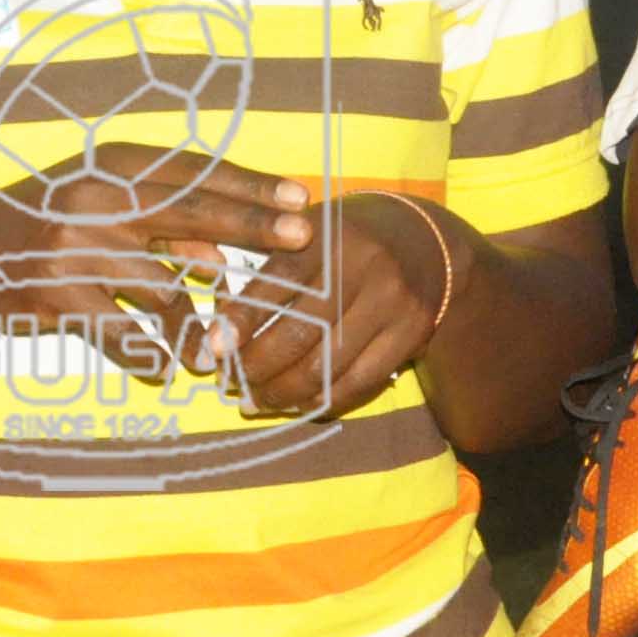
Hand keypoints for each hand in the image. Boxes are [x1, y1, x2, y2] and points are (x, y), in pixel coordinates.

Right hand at [0, 144, 316, 389]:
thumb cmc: (44, 231)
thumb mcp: (101, 214)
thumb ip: (162, 231)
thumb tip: (223, 264)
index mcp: (109, 166)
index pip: (194, 170)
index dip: (251, 184)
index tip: (302, 195)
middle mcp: (93, 197)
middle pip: (190, 210)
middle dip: (253, 224)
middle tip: (306, 234)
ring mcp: (74, 246)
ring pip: (164, 291)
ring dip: (193, 327)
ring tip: (208, 350)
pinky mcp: (58, 296)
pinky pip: (127, 337)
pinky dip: (151, 357)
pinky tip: (163, 369)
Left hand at [214, 194, 460, 416]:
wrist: (425, 240)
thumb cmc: (345, 240)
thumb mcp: (306, 232)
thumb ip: (265, 268)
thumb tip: (219, 328)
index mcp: (326, 234)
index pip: (276, 282)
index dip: (242, 320)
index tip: (213, 349)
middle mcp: (362, 266)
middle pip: (301, 332)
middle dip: (257, 366)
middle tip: (230, 383)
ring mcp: (392, 302)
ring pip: (328, 365)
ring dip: (285, 393)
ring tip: (257, 401)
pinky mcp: (414, 332)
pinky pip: (361, 381)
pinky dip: (324, 400)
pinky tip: (299, 404)